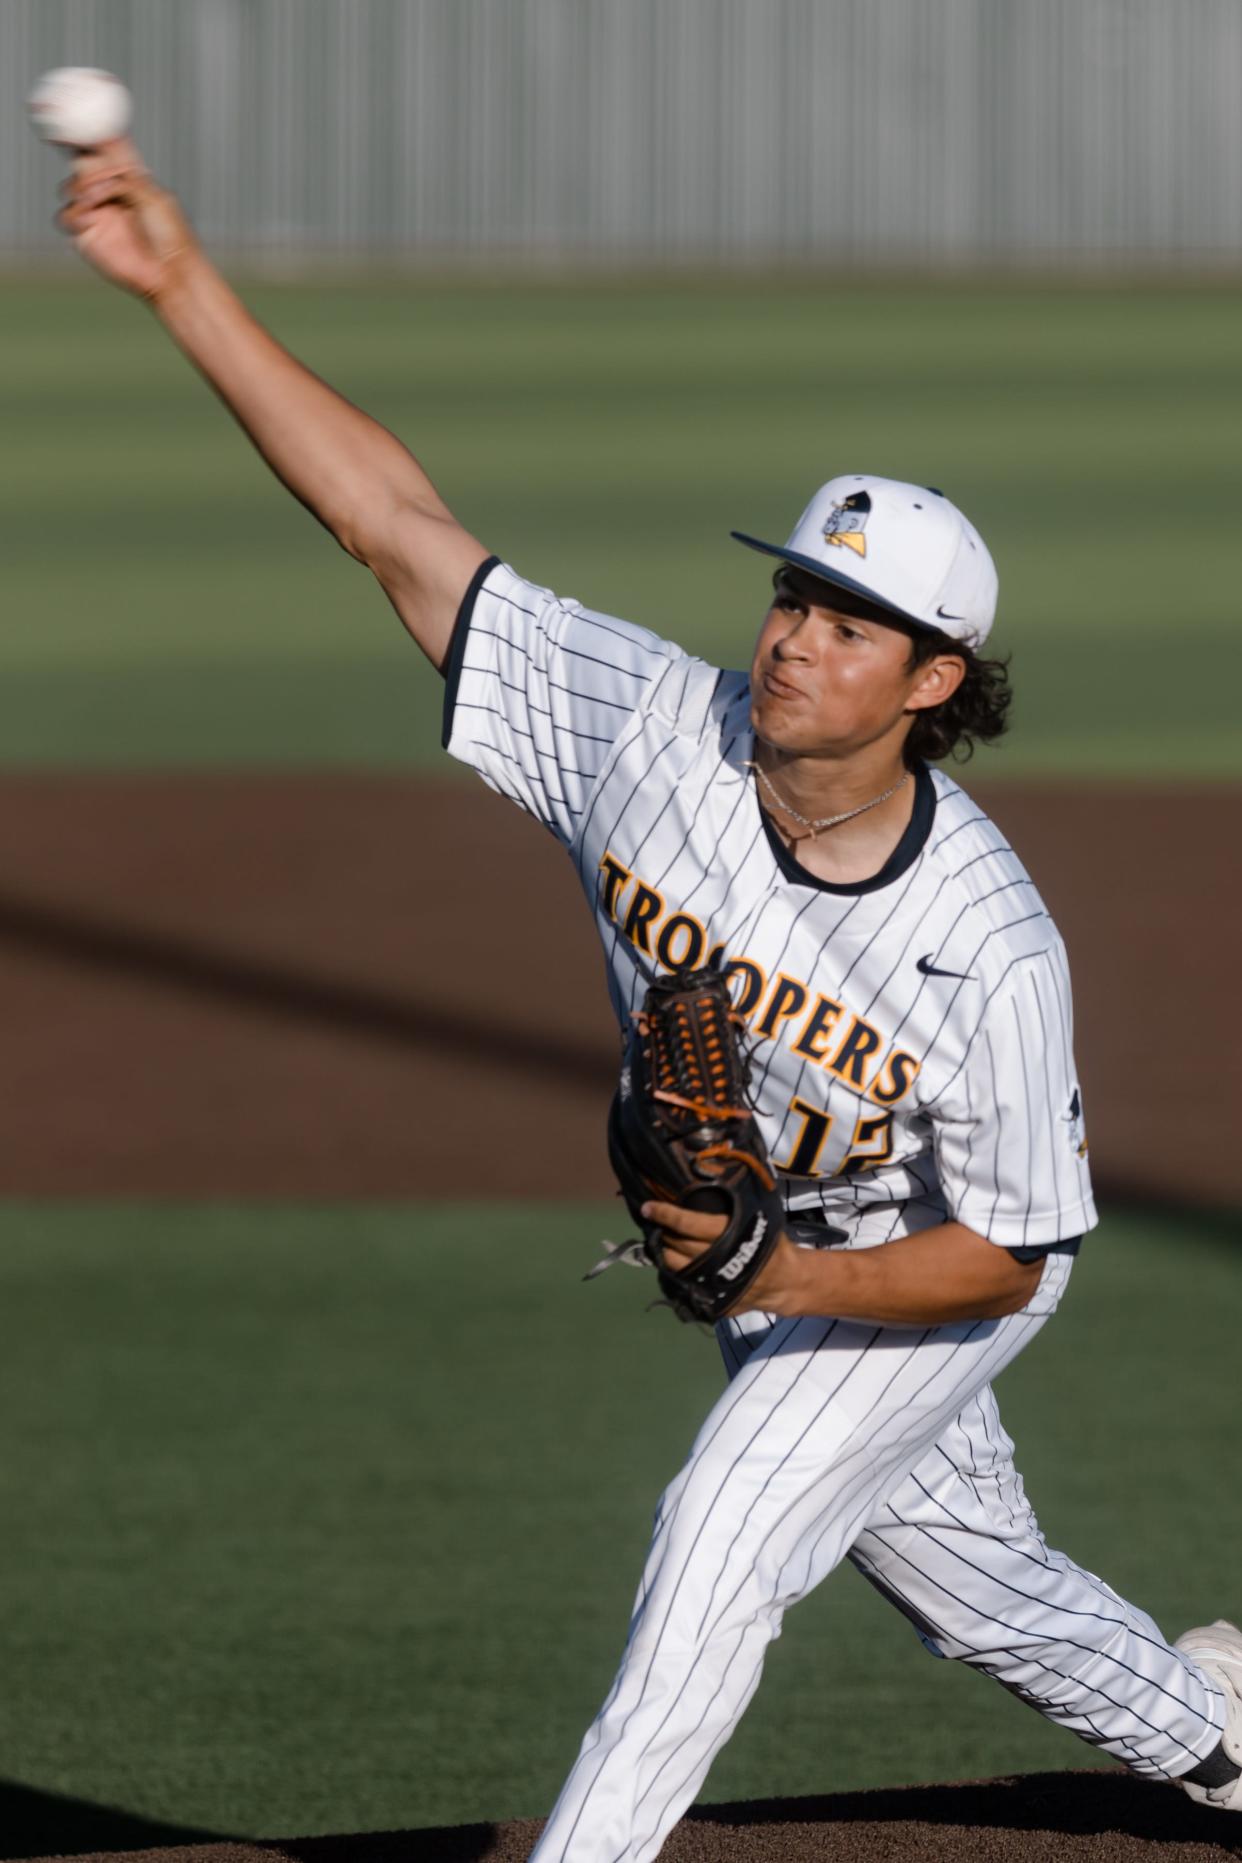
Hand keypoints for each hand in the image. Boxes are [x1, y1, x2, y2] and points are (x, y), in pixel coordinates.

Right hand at [57, 138, 196, 300]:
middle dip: (84, 158)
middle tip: (90, 158)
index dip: (91, 132)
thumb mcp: (153, 197)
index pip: (105, 149)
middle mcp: (109, 192)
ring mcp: (96, 212)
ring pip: (71, 186)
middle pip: (83, 162)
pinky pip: (66, 216)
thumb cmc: (170, 236)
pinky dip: (75, 213)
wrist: (169, 271)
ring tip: (103, 198)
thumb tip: (104, 164)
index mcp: (129, 178)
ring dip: (83, 186)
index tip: (81, 116)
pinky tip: (91, 217)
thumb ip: (126, 178)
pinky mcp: (87, 235)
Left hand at [640, 1200, 810, 1317]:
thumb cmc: (770, 1242)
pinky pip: (682, 1283)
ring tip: (659, 1239)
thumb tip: (714, 1179)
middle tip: (653, 1220)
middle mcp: (713, 1258)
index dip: (664, 1214)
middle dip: (662, 1230)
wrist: (785, 1280)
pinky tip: (671, 1261)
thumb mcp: (758, 1218)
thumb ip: (734, 1207)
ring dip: (663, 1251)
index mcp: (725, 1235)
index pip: (687, 1223)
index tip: (647, 1207)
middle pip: (675, 1243)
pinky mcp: (708, 1296)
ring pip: (673, 1265)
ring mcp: (709, 1281)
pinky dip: (674, 1271)